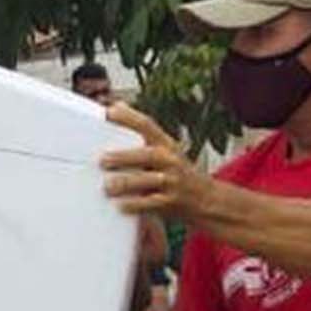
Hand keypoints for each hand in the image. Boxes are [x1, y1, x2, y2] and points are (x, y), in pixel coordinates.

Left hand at [100, 103, 217, 223]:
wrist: (207, 199)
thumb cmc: (177, 173)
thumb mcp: (165, 150)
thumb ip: (142, 134)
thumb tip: (117, 106)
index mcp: (166, 144)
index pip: (147, 125)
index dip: (128, 117)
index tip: (109, 113)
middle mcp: (170, 160)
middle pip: (147, 155)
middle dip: (124, 157)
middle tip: (103, 160)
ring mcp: (173, 181)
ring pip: (150, 180)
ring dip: (128, 182)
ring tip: (109, 186)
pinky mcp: (172, 202)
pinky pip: (152, 203)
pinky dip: (136, 204)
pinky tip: (122, 205)